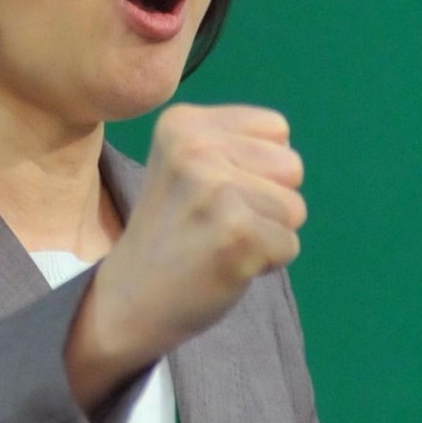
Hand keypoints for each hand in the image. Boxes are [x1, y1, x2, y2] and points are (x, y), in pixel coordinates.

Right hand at [68, 104, 305, 409]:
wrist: (127, 299)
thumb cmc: (170, 232)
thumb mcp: (185, 166)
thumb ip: (233, 146)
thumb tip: (291, 162)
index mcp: (182, 123)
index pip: (276, 129)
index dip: (258, 168)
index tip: (212, 194)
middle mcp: (195, 147)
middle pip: (291, 166)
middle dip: (268, 200)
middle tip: (217, 223)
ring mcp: (215, 191)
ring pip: (294, 208)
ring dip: (266, 233)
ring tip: (218, 243)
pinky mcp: (236, 234)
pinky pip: (289, 245)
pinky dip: (266, 264)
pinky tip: (223, 265)